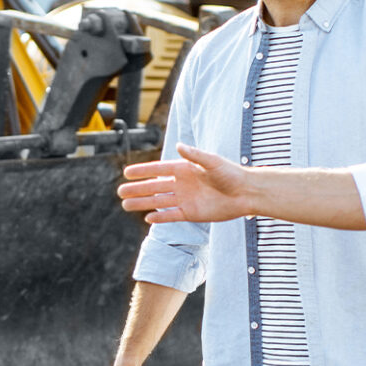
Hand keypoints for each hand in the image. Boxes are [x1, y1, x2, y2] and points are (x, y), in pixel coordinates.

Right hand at [118, 143, 252, 223]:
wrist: (246, 193)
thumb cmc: (231, 174)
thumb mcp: (213, 162)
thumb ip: (195, 155)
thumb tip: (178, 146)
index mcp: (184, 169)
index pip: (158, 169)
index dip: (142, 171)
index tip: (126, 172)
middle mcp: (182, 184)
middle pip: (154, 187)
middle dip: (137, 189)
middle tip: (119, 191)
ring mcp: (185, 199)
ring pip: (159, 202)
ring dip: (142, 203)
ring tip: (125, 205)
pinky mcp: (192, 213)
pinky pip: (172, 216)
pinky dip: (160, 217)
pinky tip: (148, 218)